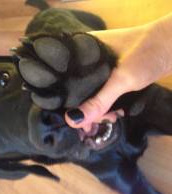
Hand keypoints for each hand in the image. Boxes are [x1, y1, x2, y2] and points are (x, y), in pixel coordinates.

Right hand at [65, 13, 171, 131]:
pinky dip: (107, 102)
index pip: (66, 78)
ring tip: (110, 118)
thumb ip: (99, 101)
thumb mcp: (122, 80)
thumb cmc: (148, 55)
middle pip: (79, 87)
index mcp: (83, 51)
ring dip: (99, 107)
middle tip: (97, 121)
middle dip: (87, 107)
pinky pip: (102, 90)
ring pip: (92, 91)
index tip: (73, 117)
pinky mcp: (111, 72)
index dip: (68, 99)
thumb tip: (72, 121)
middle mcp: (88, 58)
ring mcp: (100, 65)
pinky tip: (114, 111)